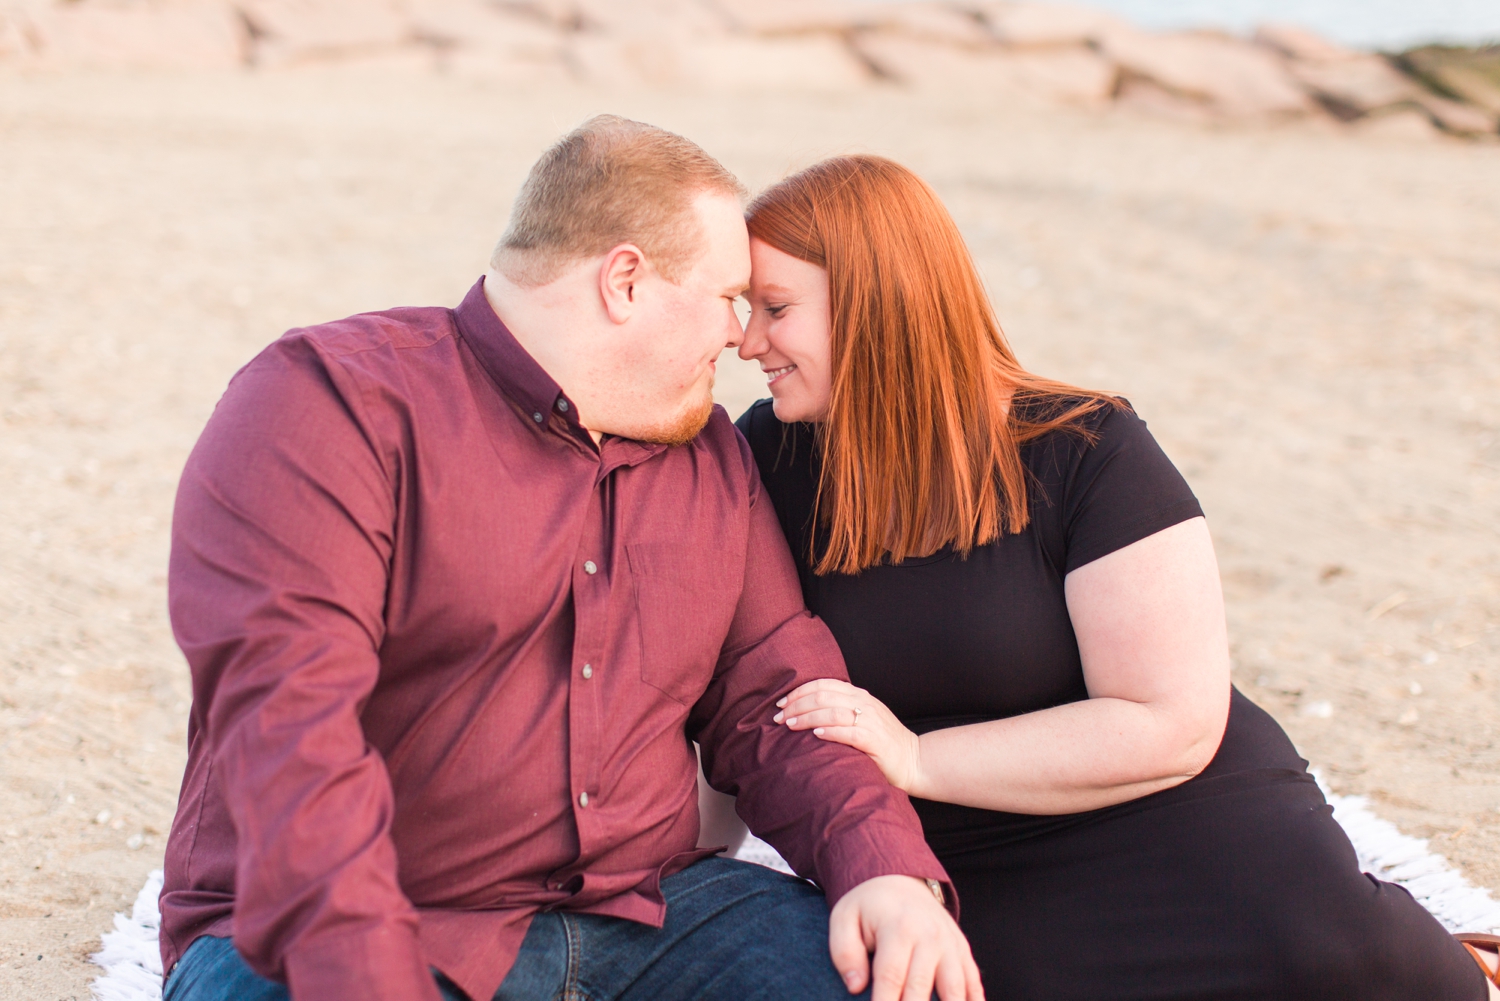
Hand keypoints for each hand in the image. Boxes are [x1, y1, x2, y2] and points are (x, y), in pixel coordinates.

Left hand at [775, 679, 923, 793]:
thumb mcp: (862, 718)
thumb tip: (805, 711)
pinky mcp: (875, 741)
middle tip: (779, 718)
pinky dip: (830, 731)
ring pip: (832, 711)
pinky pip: (849, 732)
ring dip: (807, 717)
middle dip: (796, 705)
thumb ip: (840, 710)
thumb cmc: (882, 743)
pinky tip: (816, 734)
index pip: (823, 685)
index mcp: (859, 696)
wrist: (913, 761)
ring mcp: (871, 722)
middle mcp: (864, 704)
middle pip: (823, 696)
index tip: (781, 704)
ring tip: (790, 725)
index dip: (799, 692)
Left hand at [829, 874, 983, 1000]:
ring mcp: (950, 945)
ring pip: (955, 990)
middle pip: (922, 990)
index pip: (891, 978)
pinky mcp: (962, 951)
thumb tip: (855, 986)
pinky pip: (973, 983)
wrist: (900, 880)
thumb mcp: (844, 917)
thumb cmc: (868, 906)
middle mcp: (929, 937)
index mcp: (898, 928)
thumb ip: (844, 951)